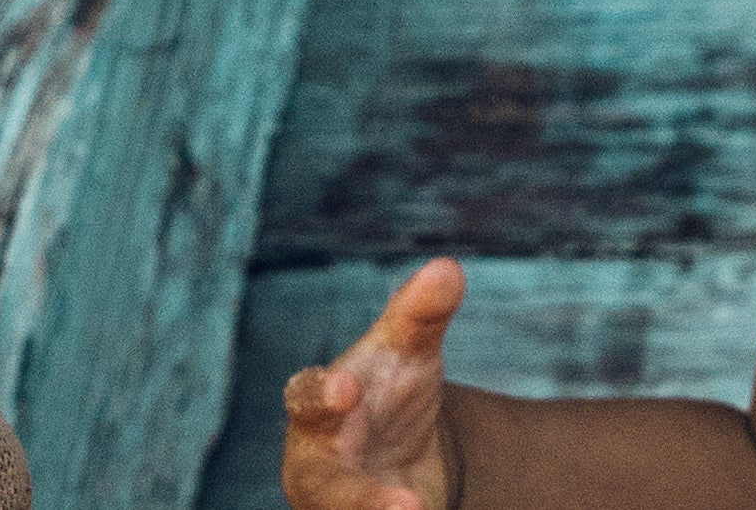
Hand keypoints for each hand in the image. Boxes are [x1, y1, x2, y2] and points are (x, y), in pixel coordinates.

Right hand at [284, 257, 465, 509]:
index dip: (321, 395)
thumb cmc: (388, 396)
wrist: (401, 458)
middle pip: (327, 487)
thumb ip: (420, 314)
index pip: (306, 399)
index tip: (347, 387)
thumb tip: (449, 268)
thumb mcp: (407, 354)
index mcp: (318, 412)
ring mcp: (340, 506)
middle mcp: (320, 466)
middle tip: (402, 506)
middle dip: (358, 496)